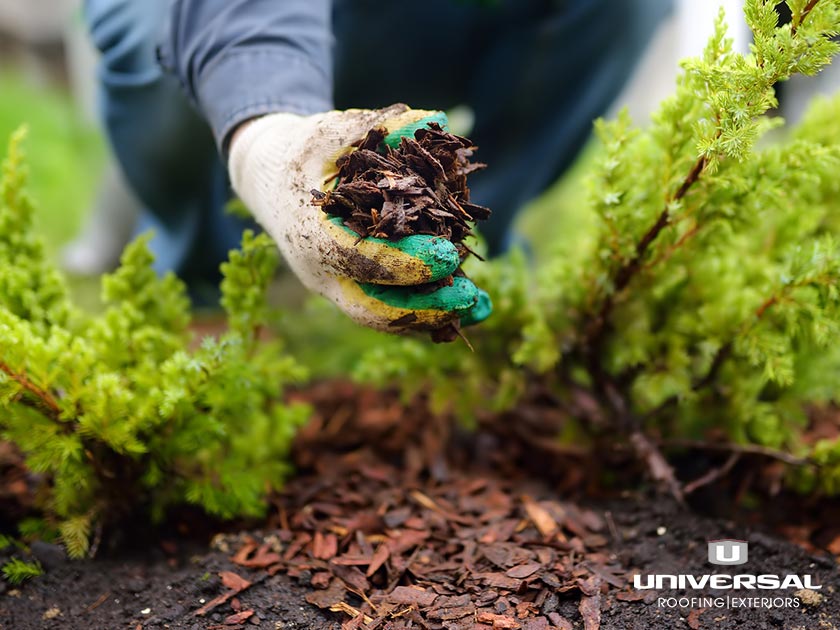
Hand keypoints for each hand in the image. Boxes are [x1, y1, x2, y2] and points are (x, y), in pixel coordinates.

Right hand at [228, 104, 490, 332]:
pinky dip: (428, 313)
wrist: (269, 179)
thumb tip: (434, 120)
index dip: (406, 262)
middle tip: (471, 297)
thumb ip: (378, 126)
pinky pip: (390, 310)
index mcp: (310, 233)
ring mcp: (334, 287)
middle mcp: (320, 271)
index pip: (359, 258)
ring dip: (433, 317)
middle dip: (424, 308)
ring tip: (481, 309)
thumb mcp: (332, 131)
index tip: (450, 256)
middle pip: (372, 307)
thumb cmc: (303, 151)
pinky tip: (469, 308)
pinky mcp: (351, 290)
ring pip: (383, 317)